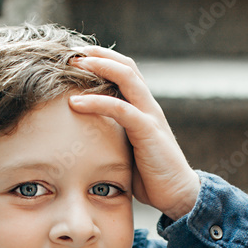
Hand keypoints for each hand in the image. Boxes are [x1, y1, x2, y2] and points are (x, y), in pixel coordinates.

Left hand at [68, 46, 199, 220]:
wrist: (177, 194)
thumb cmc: (151, 176)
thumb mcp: (128, 149)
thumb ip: (115, 136)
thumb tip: (87, 136)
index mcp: (144, 108)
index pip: (125, 71)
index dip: (102, 59)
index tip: (76, 57)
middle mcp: (149, 106)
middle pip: (125, 66)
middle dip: (97, 54)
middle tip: (70, 52)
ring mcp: (150, 116)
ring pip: (126, 77)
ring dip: (98, 66)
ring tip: (72, 63)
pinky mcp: (148, 131)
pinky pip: (121, 109)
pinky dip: (96, 102)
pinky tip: (75, 102)